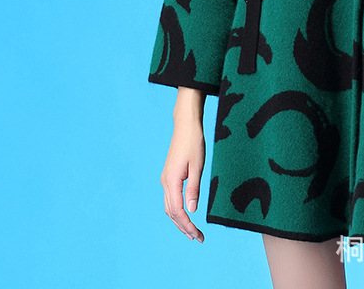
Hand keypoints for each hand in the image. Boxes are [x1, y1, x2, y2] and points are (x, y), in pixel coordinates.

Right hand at [161, 116, 205, 241]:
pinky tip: (186, 215)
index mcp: (171, 181)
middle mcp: (165, 182)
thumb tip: (192, 210)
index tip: (198, 235)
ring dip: (180, 221)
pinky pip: (171, 199)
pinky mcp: (169, 176)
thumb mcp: (197, 165)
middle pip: (172, 213)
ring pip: (170, 207)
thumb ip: (194, 188)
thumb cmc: (194, 143)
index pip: (177, 211)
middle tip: (198, 238)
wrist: (186, 125)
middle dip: (184, 227)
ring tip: (192, 232)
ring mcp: (166, 179)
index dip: (187, 225)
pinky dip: (177, 211)